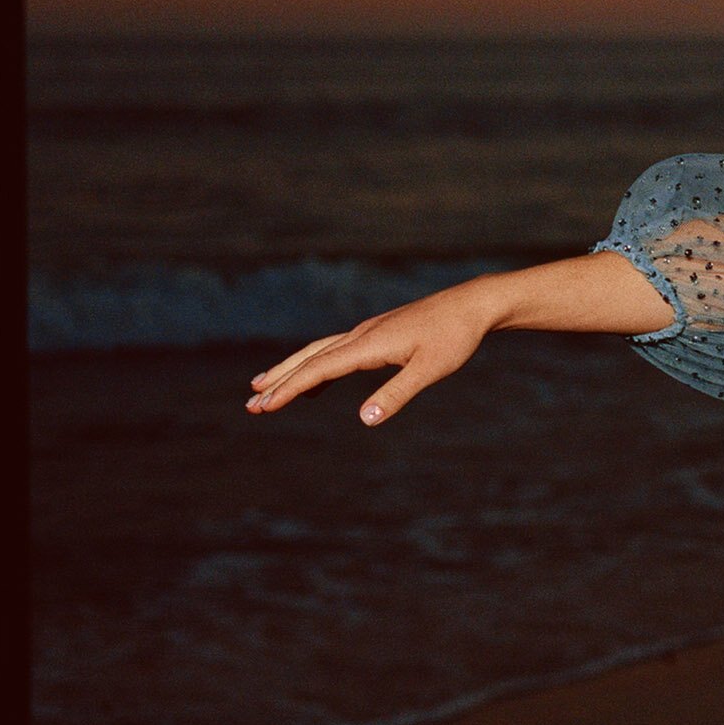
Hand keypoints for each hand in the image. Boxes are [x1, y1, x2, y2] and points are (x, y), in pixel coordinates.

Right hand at [246, 276, 505, 425]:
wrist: (472, 305)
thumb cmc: (454, 338)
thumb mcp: (430, 369)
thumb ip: (397, 394)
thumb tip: (364, 419)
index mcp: (368, 344)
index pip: (318, 369)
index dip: (288, 389)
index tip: (264, 406)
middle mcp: (360, 335)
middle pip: (309, 359)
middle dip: (280, 382)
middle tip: (251, 404)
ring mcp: (367, 333)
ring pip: (319, 352)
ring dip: (292, 372)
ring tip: (265, 389)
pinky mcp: (377, 334)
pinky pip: (337, 352)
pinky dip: (318, 367)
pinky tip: (314, 383)